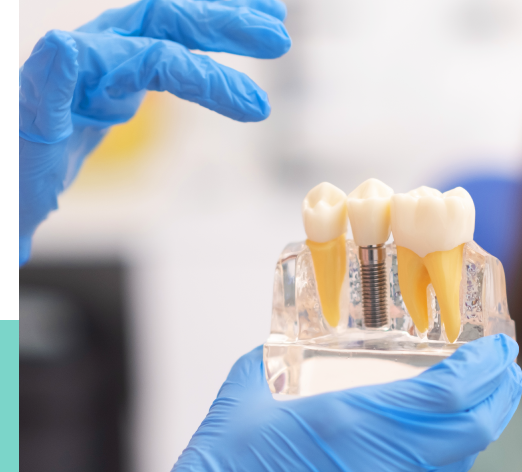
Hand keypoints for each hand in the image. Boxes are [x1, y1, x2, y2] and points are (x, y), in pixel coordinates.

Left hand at [18, 0, 289, 265]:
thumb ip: (44, 94)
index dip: (205, 77)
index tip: (255, 108)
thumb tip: (63, 45)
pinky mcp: (115, 78)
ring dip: (221, 20)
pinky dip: (204, 41)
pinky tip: (234, 37)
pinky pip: (165, 47)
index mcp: (71, 76)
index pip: (150, 59)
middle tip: (275, 41)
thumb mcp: (28, 152)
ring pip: (167, 25)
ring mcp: (104, 65)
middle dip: (223, 25)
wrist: (12, 181)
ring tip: (273, 25)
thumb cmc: (18, 180)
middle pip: (163, 21)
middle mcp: (89, 59)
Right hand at [104, 335, 521, 471]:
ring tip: (478, 397)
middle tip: (507, 368)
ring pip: (457, 463)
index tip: (500, 346)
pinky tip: (435, 439)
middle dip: (502, 395)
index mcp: (357, 425)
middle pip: (474, 431)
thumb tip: (303, 339)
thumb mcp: (253, 388)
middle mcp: (386, 470)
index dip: (487, 367)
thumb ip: (286, 353)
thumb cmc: (222, 469)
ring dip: (476, 426)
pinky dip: (446, 457)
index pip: (452, 392)